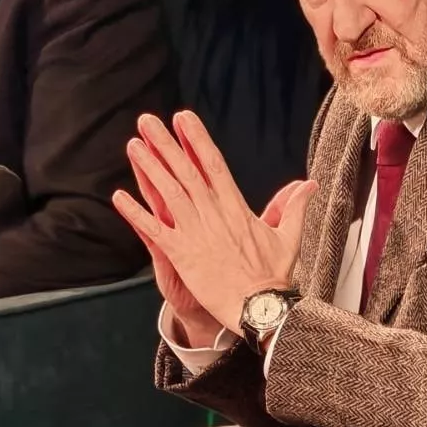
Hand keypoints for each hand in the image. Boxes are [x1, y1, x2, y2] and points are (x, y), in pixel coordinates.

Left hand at [114, 111, 316, 336]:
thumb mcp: (288, 237)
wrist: (260, 308)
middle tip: (147, 121)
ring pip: (169, 193)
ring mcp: (196, 233)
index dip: (196, 139)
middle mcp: (214, 215)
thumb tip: (308, 185)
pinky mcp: (182, 255)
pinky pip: (154, 230)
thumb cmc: (273, 277)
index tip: (182, 118)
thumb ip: (293, 207)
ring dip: (149, 168)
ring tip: (133, 145)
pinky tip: (118, 197)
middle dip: (166, 144)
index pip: (213, 164)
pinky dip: (136, 213)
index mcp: (236, 208)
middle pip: (186, 171)